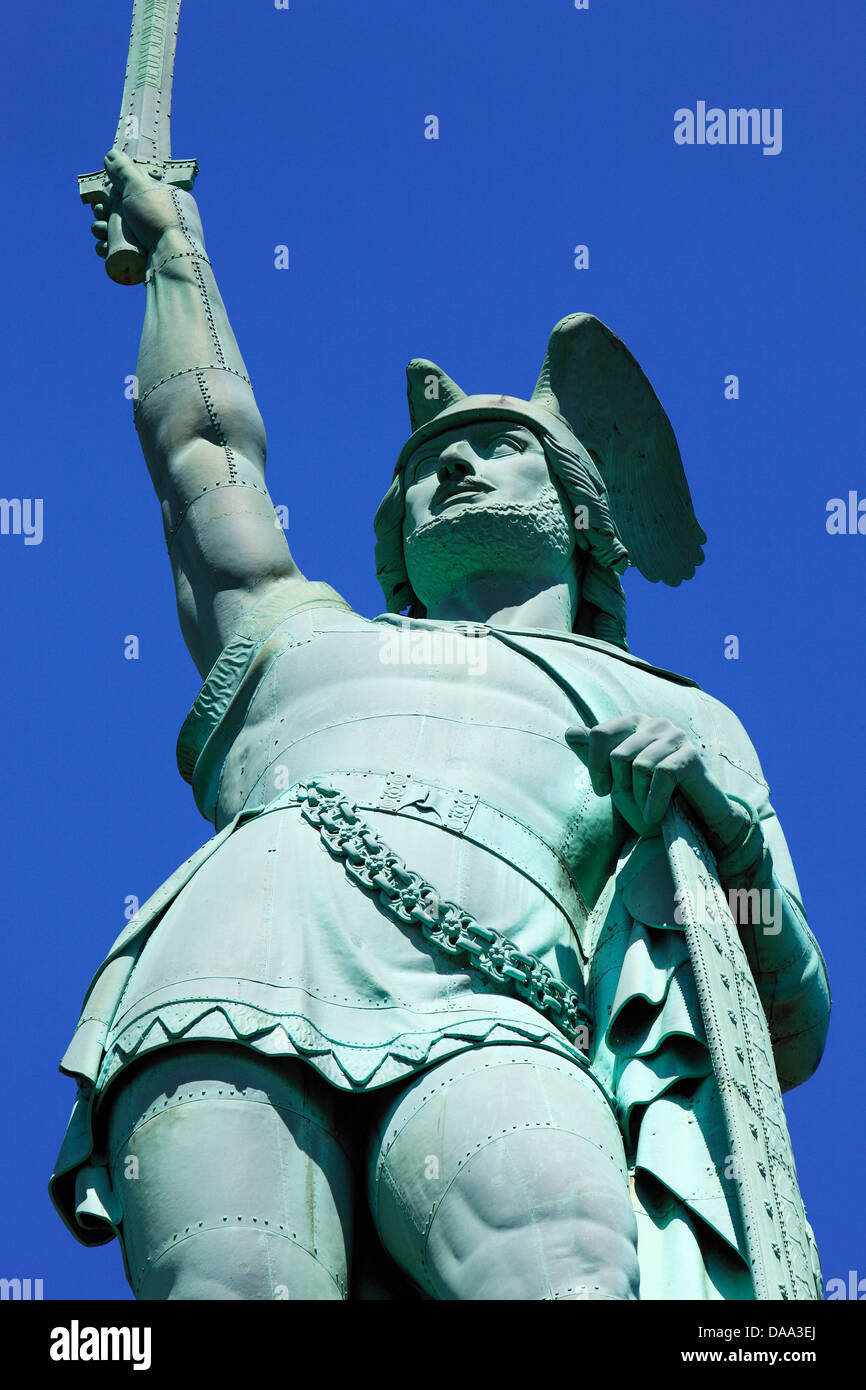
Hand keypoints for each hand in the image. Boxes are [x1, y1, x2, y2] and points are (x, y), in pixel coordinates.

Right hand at [89, 150, 203, 260]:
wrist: (172, 263)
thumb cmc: (159, 221)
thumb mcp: (140, 188)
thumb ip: (125, 170)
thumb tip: (110, 155)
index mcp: (168, 200)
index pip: (136, 192)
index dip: (116, 194)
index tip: (104, 197)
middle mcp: (164, 221)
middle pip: (125, 213)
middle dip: (105, 212)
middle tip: (100, 213)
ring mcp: (156, 243)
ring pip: (122, 234)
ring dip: (103, 230)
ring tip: (99, 231)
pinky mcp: (148, 262)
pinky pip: (125, 253)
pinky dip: (110, 250)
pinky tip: (102, 248)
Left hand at [566, 713, 743, 840]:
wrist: (690, 822)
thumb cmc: (649, 798)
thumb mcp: (615, 778)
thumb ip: (592, 755)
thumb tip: (570, 732)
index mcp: (633, 723)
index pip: (598, 734)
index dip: (595, 767)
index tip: (602, 791)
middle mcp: (655, 723)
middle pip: (618, 754)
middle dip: (620, 785)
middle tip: (632, 801)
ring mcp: (675, 736)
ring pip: (639, 765)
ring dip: (639, 797)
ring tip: (647, 809)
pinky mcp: (691, 755)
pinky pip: (663, 776)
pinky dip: (654, 803)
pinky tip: (654, 816)